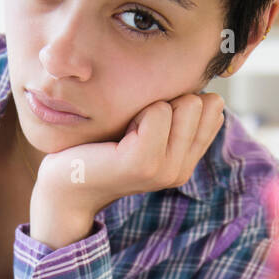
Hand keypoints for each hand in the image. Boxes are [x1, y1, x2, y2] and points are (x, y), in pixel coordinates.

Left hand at [30, 91, 225, 241]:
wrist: (65, 184)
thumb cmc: (101, 148)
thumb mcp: (148, 129)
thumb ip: (178, 116)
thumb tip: (210, 94)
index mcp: (186, 162)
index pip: (213, 109)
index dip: (179, 101)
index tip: (148, 122)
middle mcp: (182, 171)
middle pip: (201, 103)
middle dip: (167, 102)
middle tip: (133, 128)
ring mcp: (165, 170)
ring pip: (185, 104)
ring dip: (151, 107)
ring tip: (125, 134)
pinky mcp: (145, 164)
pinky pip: (159, 111)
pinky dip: (137, 113)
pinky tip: (118, 138)